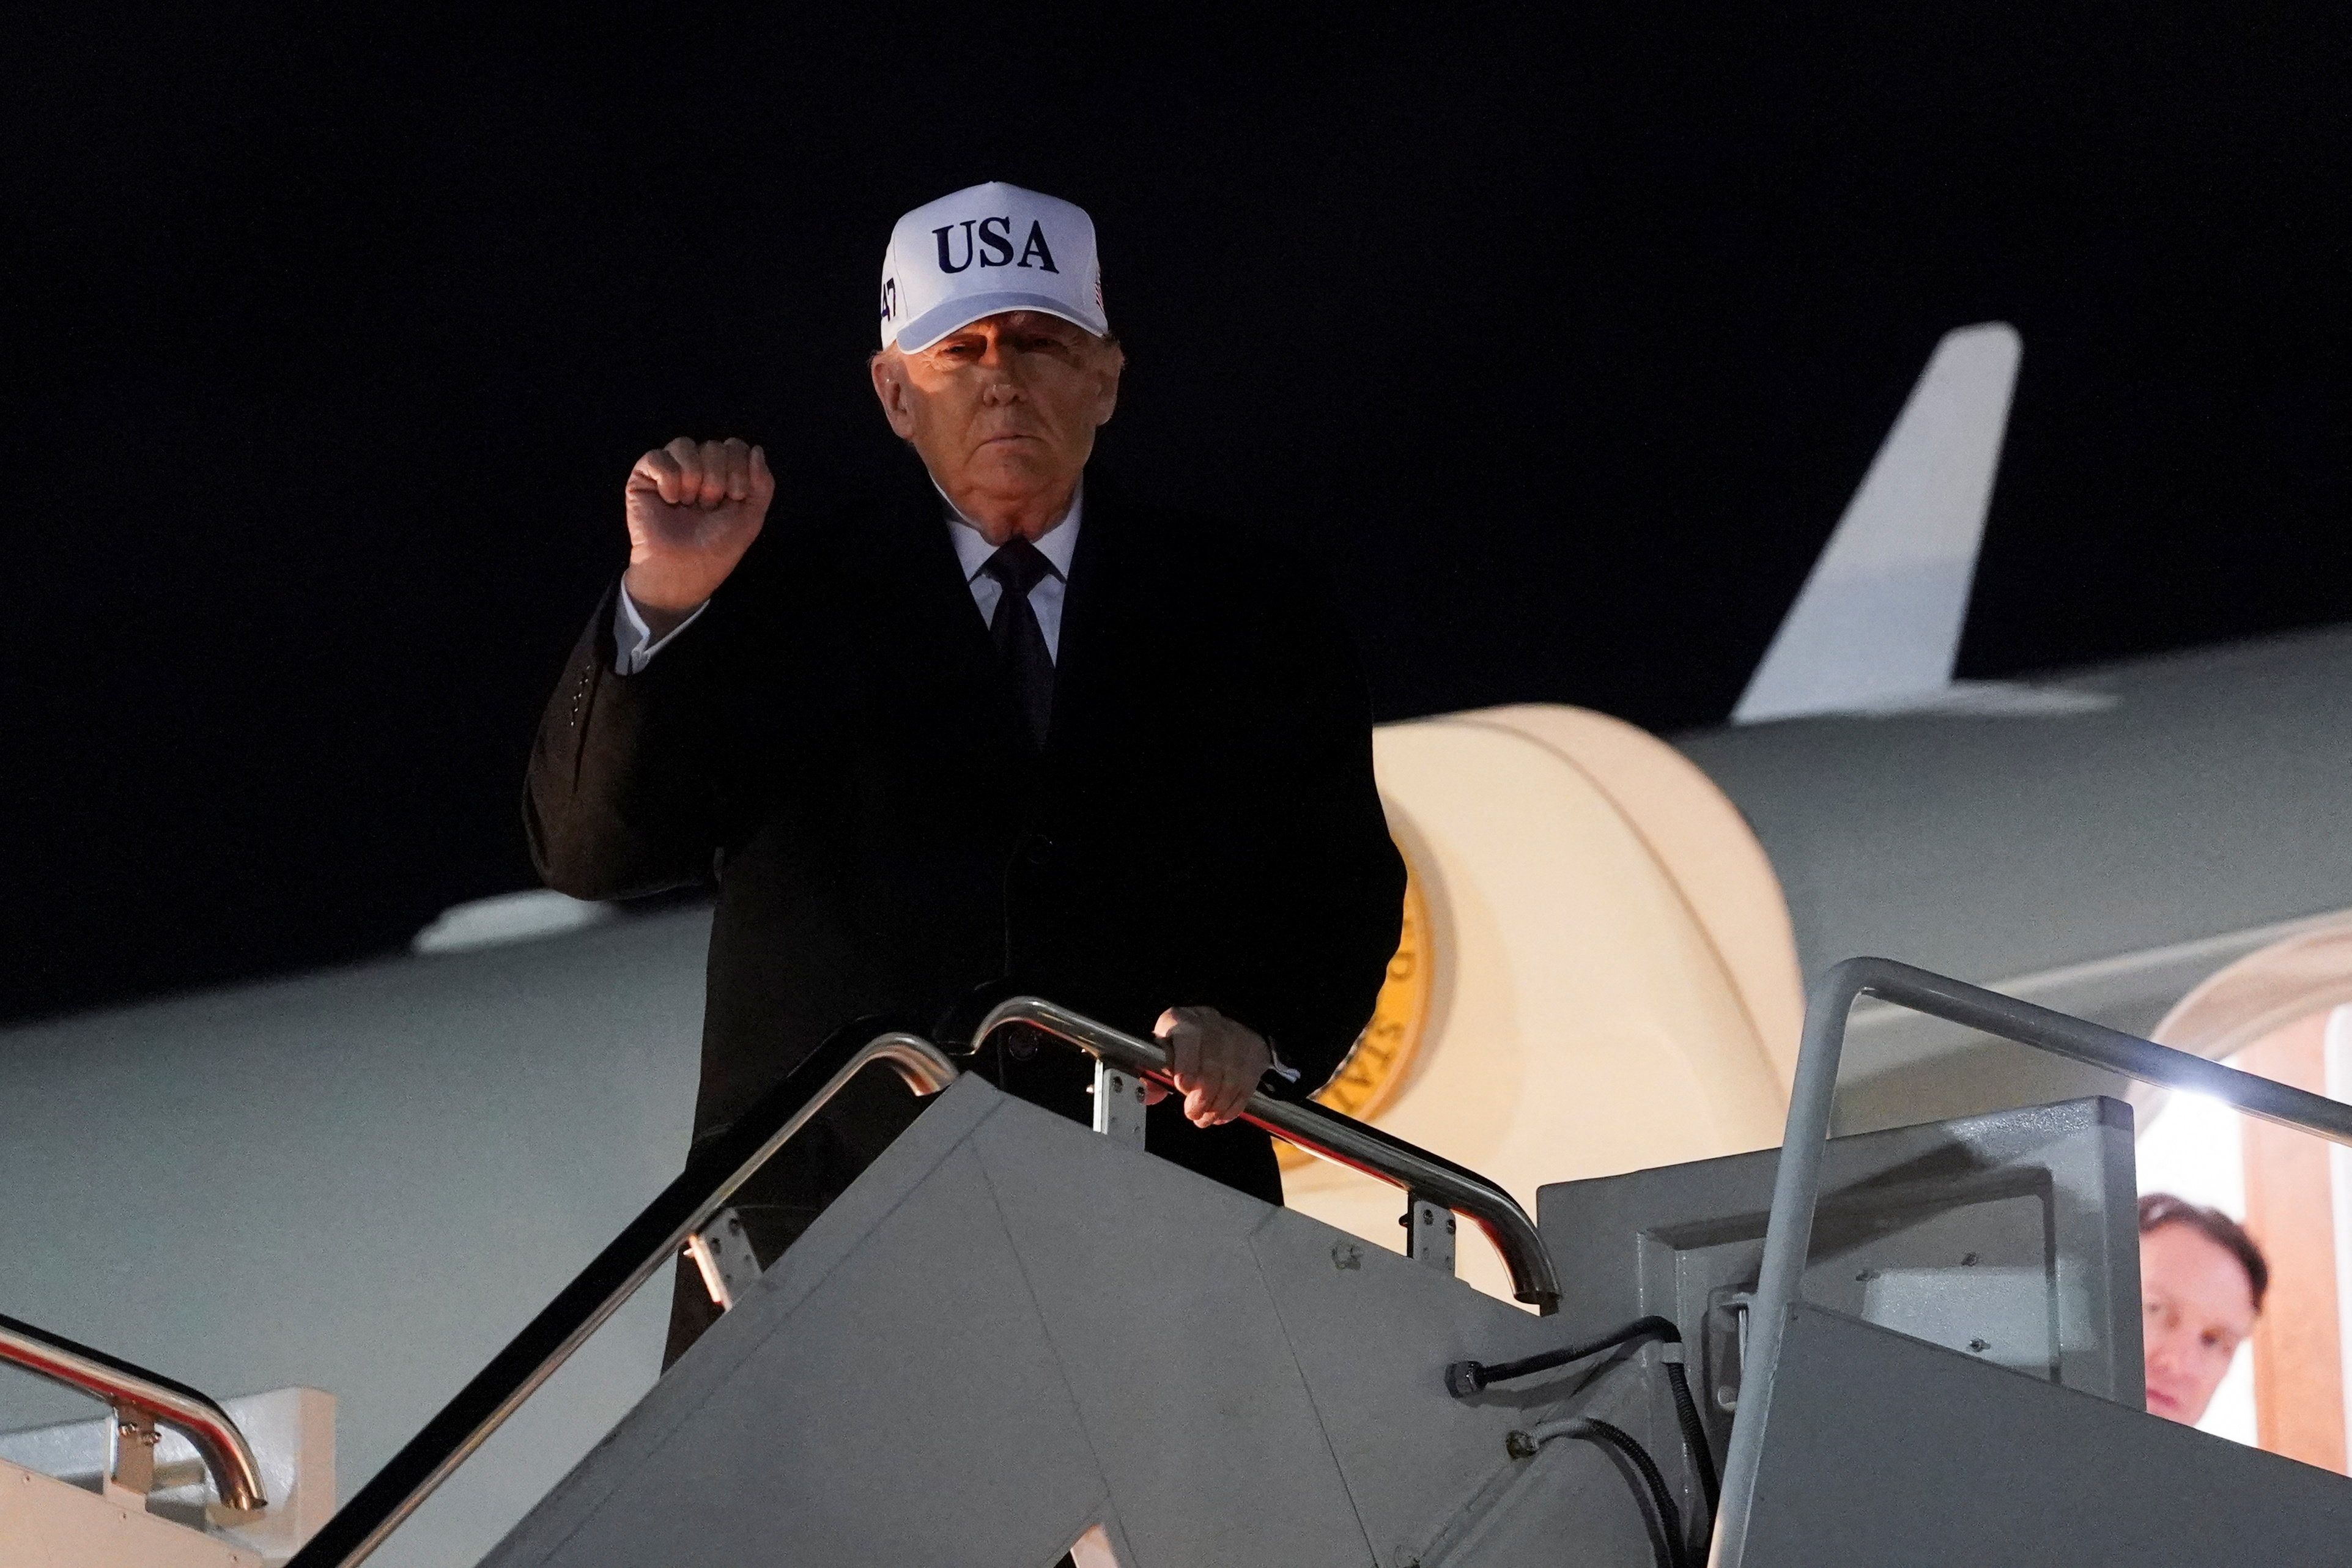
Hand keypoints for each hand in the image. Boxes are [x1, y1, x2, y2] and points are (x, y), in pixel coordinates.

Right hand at [622, 437, 774, 626]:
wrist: (684, 570)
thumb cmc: (717, 548)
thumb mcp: (751, 517)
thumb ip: (762, 483)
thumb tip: (756, 449)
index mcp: (723, 474)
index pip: (735, 447)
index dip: (739, 470)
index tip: (734, 498)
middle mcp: (697, 468)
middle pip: (713, 446)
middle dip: (717, 479)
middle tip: (708, 507)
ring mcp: (670, 470)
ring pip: (685, 445)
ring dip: (694, 478)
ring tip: (689, 504)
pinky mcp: (643, 477)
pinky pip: (658, 457)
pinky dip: (669, 479)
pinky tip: (669, 500)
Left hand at [1150, 1006, 1270, 1127]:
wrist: (1217, 1028)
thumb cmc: (1183, 1044)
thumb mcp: (1163, 1051)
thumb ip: (1152, 1075)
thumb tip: (1149, 1095)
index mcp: (1183, 1021)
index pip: (1189, 1037)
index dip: (1187, 1063)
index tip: (1183, 1085)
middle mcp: (1212, 1025)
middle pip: (1213, 1064)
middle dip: (1202, 1096)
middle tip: (1193, 1113)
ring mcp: (1237, 1039)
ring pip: (1232, 1079)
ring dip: (1217, 1106)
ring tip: (1204, 1118)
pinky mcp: (1254, 1054)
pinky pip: (1246, 1087)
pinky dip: (1232, 1106)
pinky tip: (1220, 1114)